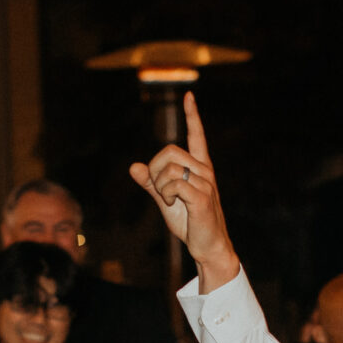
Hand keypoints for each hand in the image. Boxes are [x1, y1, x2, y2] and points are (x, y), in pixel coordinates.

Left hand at [126, 93, 234, 268]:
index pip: (197, 136)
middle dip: (155, 169)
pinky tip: (173, 204)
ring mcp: (206, 183)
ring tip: (169, 201)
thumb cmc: (190, 222)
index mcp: (200, 168)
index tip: (189, 96)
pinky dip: (166, 194)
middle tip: (159, 190)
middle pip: (170, 151)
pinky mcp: (202, 197)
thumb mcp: (166, 200)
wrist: (208, 247)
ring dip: (160, 185)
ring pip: (170, 168)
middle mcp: (205, 171)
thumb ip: (151, 184)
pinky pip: (174, 184)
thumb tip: (133, 167)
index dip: (192, 116)